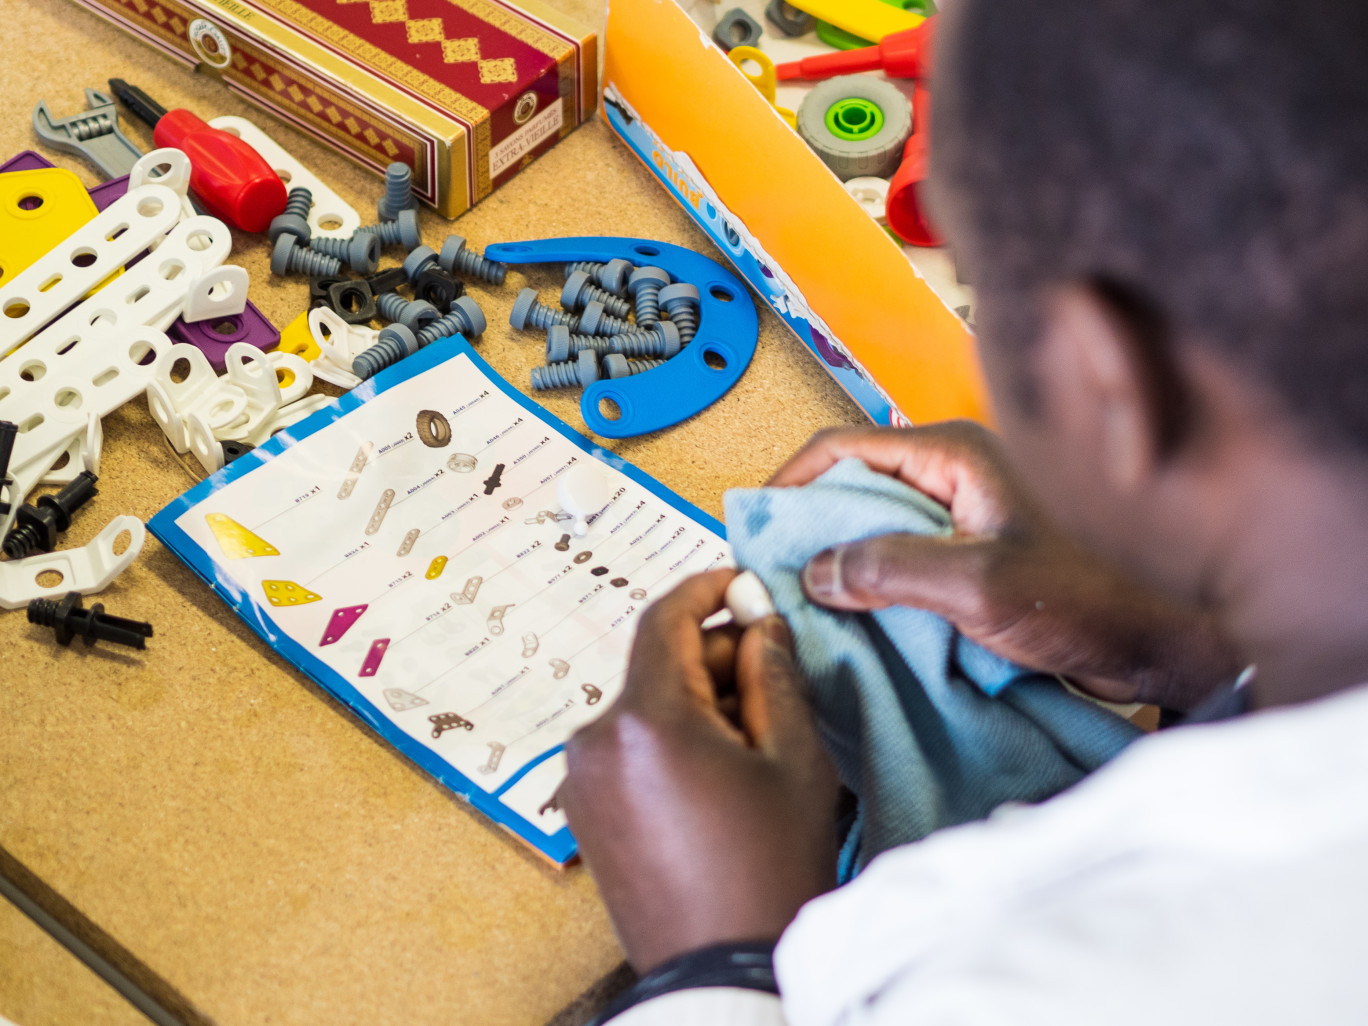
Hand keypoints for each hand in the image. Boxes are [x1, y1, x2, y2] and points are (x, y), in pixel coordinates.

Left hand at [560, 570, 838, 973]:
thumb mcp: (793, 760)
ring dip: (695, 699)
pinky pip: (628, 745)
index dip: (707, 588)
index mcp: (646, 720)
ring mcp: (582, 778)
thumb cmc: (768, 871)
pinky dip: (670, 736)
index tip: (739, 581)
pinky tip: (719, 766)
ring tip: (754, 734)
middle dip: (713, 654)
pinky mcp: (584, 808)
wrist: (726, 971)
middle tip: (771, 666)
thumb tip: (758, 620)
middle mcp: (596, 740)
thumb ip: (771, 673)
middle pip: (656, 663)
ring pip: (644, 705)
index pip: (665, 617)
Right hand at [770, 422, 1240, 709]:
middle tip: (776, 575)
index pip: (846, 449)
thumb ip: (889, 570)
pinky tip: (860, 618)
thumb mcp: (978, 585)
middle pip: (857, 487)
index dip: (792, 484)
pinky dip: (878, 582)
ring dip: (845, 561)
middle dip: (813, 528)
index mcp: (956, 455)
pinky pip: (909, 559)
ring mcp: (970, 515)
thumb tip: (816, 570)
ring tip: (809, 602)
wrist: (1172, 641)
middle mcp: (959, 475)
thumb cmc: (1094, 598)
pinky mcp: (980, 554)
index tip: (756, 527)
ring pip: (881, 527)